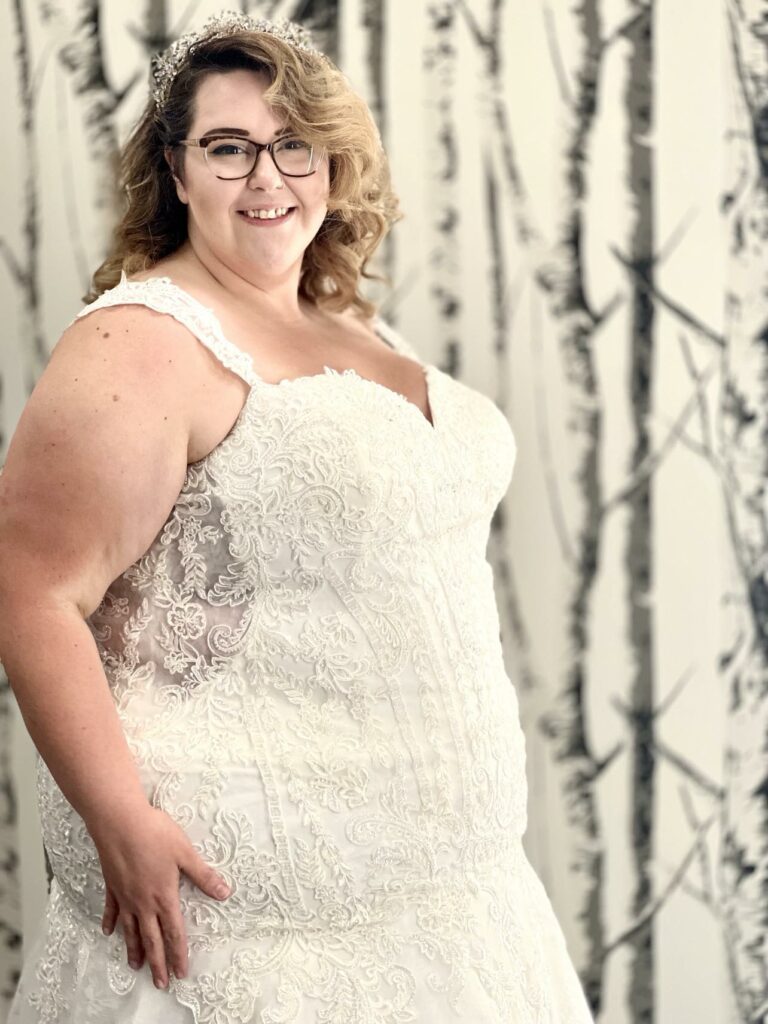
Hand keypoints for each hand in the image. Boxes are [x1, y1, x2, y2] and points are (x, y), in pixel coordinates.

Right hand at [90, 804, 230, 988]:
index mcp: (164, 896)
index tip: (180, 973)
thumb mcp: (185, 853)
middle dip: (157, 963)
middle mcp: (143, 902)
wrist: (119, 822)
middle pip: (151, 939)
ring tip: (136, 966)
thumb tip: (224, 892)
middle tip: (160, 984)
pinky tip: (109, 932)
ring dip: (134, 949)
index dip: (178, 955)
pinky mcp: (112, 886)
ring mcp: (125, 896)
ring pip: (130, 930)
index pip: (174, 933)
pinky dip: (111, 922)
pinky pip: (112, 910)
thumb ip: (203, 875)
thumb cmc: (154, 833)